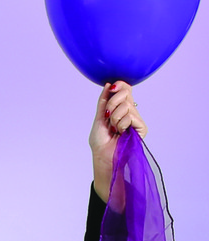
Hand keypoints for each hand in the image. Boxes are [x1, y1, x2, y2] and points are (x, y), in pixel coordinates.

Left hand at [90, 82, 145, 204]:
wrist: (103, 156)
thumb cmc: (100, 142)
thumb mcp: (99, 117)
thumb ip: (103, 101)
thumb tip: (108, 84)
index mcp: (120, 108)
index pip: (125, 89)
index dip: (120, 86)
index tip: (112, 87)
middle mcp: (130, 112)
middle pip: (125, 93)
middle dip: (112, 103)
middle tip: (108, 117)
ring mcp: (136, 120)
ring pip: (126, 105)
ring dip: (114, 118)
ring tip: (114, 129)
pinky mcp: (141, 127)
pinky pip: (131, 116)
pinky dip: (121, 124)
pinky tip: (121, 133)